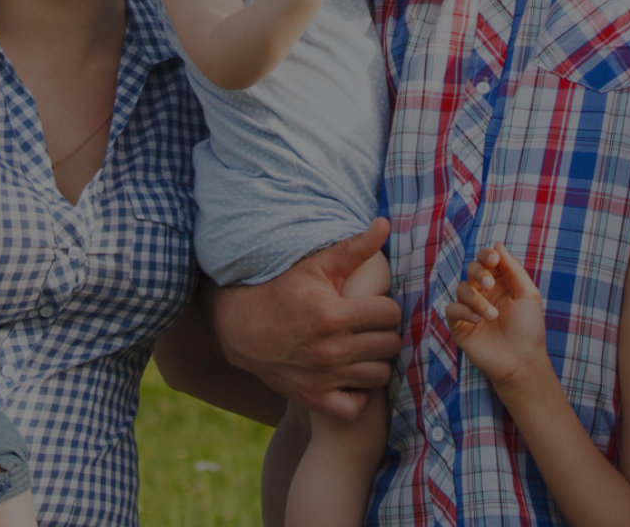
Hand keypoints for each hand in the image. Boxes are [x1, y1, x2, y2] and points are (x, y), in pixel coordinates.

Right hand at [211, 219, 401, 418]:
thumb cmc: (281, 290)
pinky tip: (352, 375)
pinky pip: (355, 406)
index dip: (386, 307)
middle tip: (371, 326)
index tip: (375, 305)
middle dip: (384, 332)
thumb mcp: (315, 265)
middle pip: (389, 345)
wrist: (240, 326)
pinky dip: (359, 394)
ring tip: (364, 348)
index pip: (390, 314)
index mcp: (332, 315)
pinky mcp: (313, 399)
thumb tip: (384, 224)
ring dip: (376, 361)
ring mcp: (322, 378)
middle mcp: (329, 350)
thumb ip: (354, 248)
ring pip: (379, 375)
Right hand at [444, 244, 547, 389]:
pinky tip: (478, 321)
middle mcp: (484, 294)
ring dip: (476, 300)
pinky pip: (451, 309)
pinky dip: (463, 311)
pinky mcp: (460, 325)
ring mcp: (470, 309)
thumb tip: (497, 244)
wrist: (521, 362)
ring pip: (462, 289)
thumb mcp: (528, 294)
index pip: (487, 261)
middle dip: (478, 273)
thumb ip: (513, 269)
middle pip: (471, 270)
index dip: (487, 256)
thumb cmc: (529, 329)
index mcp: (500, 284)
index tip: (493, 259)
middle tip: (488, 285)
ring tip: (492, 316)